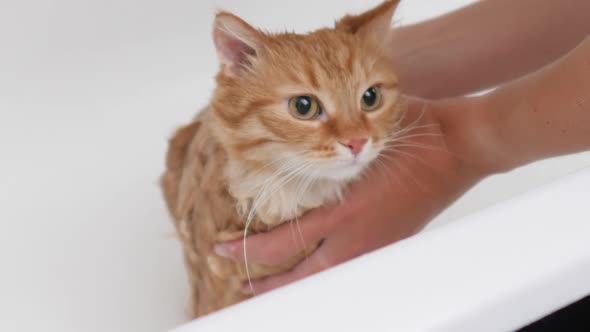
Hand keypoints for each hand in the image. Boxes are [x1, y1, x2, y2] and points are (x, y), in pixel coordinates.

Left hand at [215, 96, 491, 293]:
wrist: (458, 148)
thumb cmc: (414, 134)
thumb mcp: (359, 138)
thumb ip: (330, 152)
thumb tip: (303, 148)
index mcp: (343, 208)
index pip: (285, 240)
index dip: (248, 250)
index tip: (222, 248)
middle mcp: (357, 234)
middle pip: (303, 274)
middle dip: (268, 284)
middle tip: (241, 287)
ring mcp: (377, 244)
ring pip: (327, 277)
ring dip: (298, 283)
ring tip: (274, 286)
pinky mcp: (393, 244)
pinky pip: (352, 268)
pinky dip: (327, 273)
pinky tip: (319, 268)